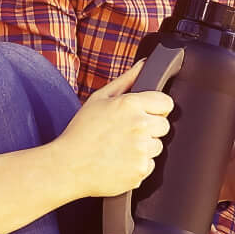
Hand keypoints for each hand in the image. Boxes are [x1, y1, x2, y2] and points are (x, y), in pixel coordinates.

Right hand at [57, 65, 173, 199]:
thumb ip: (126, 80)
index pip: (166, 103)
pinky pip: (149, 164)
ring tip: (120, 148)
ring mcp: (141, 149)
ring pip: (158, 146)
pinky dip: (137, 165)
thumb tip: (144, 64)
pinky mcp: (140, 169)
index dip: (156, 109)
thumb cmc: (81, 132)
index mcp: (129, 104)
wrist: (68, 165)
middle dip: (150, 129)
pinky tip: (119, 161)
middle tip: (127, 133)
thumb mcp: (98, 99)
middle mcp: (139, 125)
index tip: (144, 114)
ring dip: (144, 148)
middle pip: (164, 126)